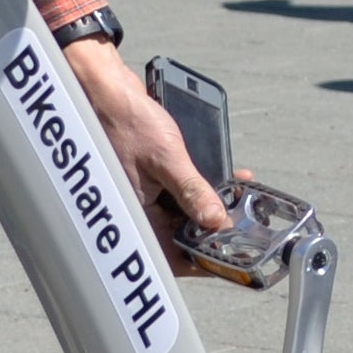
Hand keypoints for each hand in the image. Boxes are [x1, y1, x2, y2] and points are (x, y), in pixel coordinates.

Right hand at [63, 35, 230, 241]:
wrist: (108, 91)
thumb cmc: (125, 122)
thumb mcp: (166, 158)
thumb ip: (191, 190)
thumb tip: (215, 220)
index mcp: (137, 216)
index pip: (172, 254)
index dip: (202, 260)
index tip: (230, 260)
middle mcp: (141, 210)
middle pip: (182, 236)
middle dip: (213, 231)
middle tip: (243, 225)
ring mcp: (147, 195)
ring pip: (185, 214)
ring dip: (211, 207)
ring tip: (239, 200)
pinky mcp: (154, 177)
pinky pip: (182, 192)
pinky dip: (202, 188)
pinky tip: (227, 179)